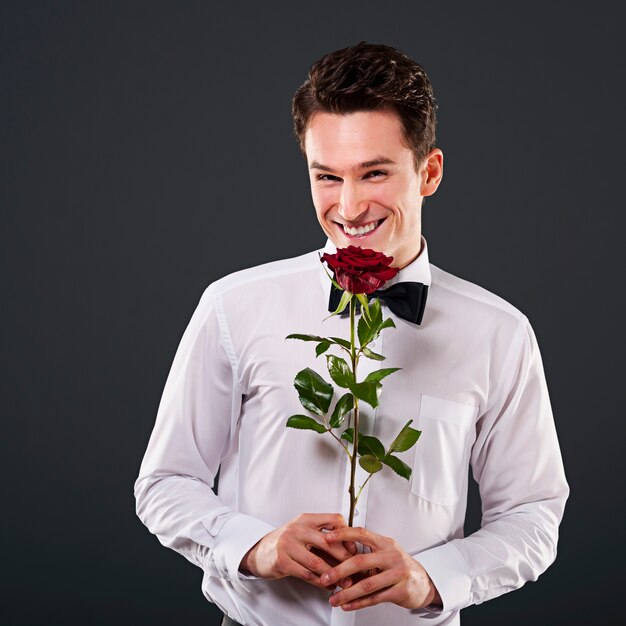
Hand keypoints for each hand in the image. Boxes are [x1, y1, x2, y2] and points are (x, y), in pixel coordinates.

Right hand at [240, 513, 356, 588]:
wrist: (260, 551)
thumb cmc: (287, 542)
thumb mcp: (303, 531)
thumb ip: (322, 536)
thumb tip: (349, 550)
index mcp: (306, 519)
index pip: (333, 519)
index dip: (346, 534)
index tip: (354, 547)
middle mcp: (297, 529)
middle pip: (328, 542)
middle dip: (344, 557)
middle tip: (355, 568)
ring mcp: (288, 544)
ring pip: (317, 562)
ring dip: (334, 574)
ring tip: (345, 582)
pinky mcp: (282, 562)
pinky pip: (306, 574)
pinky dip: (320, 582)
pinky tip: (328, 586)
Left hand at [321, 526, 441, 610]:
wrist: (423, 582)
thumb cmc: (397, 565)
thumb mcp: (384, 552)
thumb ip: (365, 553)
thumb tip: (337, 555)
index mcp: (384, 542)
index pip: (361, 533)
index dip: (343, 534)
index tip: (327, 538)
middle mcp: (391, 555)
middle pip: (361, 561)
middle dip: (339, 570)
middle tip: (325, 578)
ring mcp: (397, 573)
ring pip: (367, 584)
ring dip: (347, 593)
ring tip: (333, 599)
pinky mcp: (400, 591)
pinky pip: (375, 598)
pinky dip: (359, 603)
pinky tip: (347, 605)